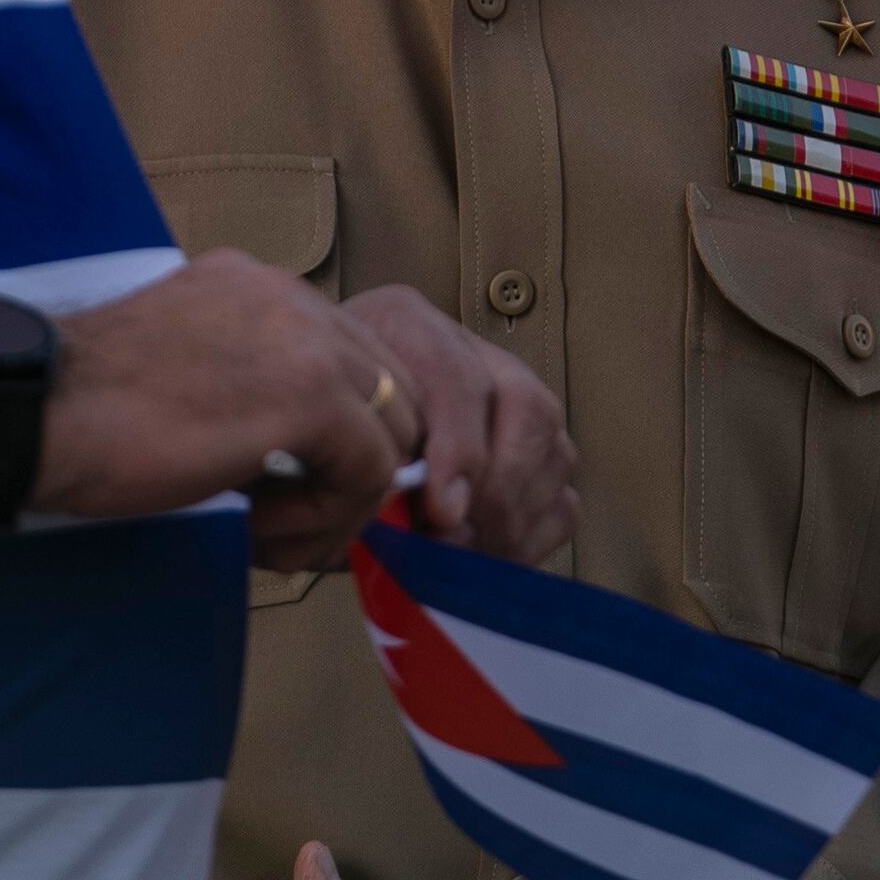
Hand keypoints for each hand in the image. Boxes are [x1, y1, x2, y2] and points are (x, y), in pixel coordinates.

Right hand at [48, 251, 412, 569]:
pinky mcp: (310, 392)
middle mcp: (288, 293)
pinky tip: (267, 532)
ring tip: (277, 537)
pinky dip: (332, 515)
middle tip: (291, 526)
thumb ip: (244, 387)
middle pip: (386, 388)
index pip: (346, 356)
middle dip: (355, 468)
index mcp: (252, 283)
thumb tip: (299, 453)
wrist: (33, 413)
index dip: (334, 435)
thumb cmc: (80, 413)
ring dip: (343, 499)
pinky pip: (372, 467)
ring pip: (392, 429)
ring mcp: (306, 335)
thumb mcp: (181, 375)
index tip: (285, 492)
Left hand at [341, 288, 579, 563]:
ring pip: (554, 452)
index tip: (442, 513)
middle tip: (454, 542)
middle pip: (527, 410)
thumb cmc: (317, 432)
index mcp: (407, 326)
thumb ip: (358, 454)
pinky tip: (484, 553)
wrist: (329, 429)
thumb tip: (413, 512)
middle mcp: (472, 352)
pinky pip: (562, 501)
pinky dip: (531, 536)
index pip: (457, 376)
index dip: (460, 448)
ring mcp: (518, 400)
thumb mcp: (320, 426)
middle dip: (495, 491)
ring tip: (462, 552)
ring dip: (511, 519)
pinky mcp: (539, 458)